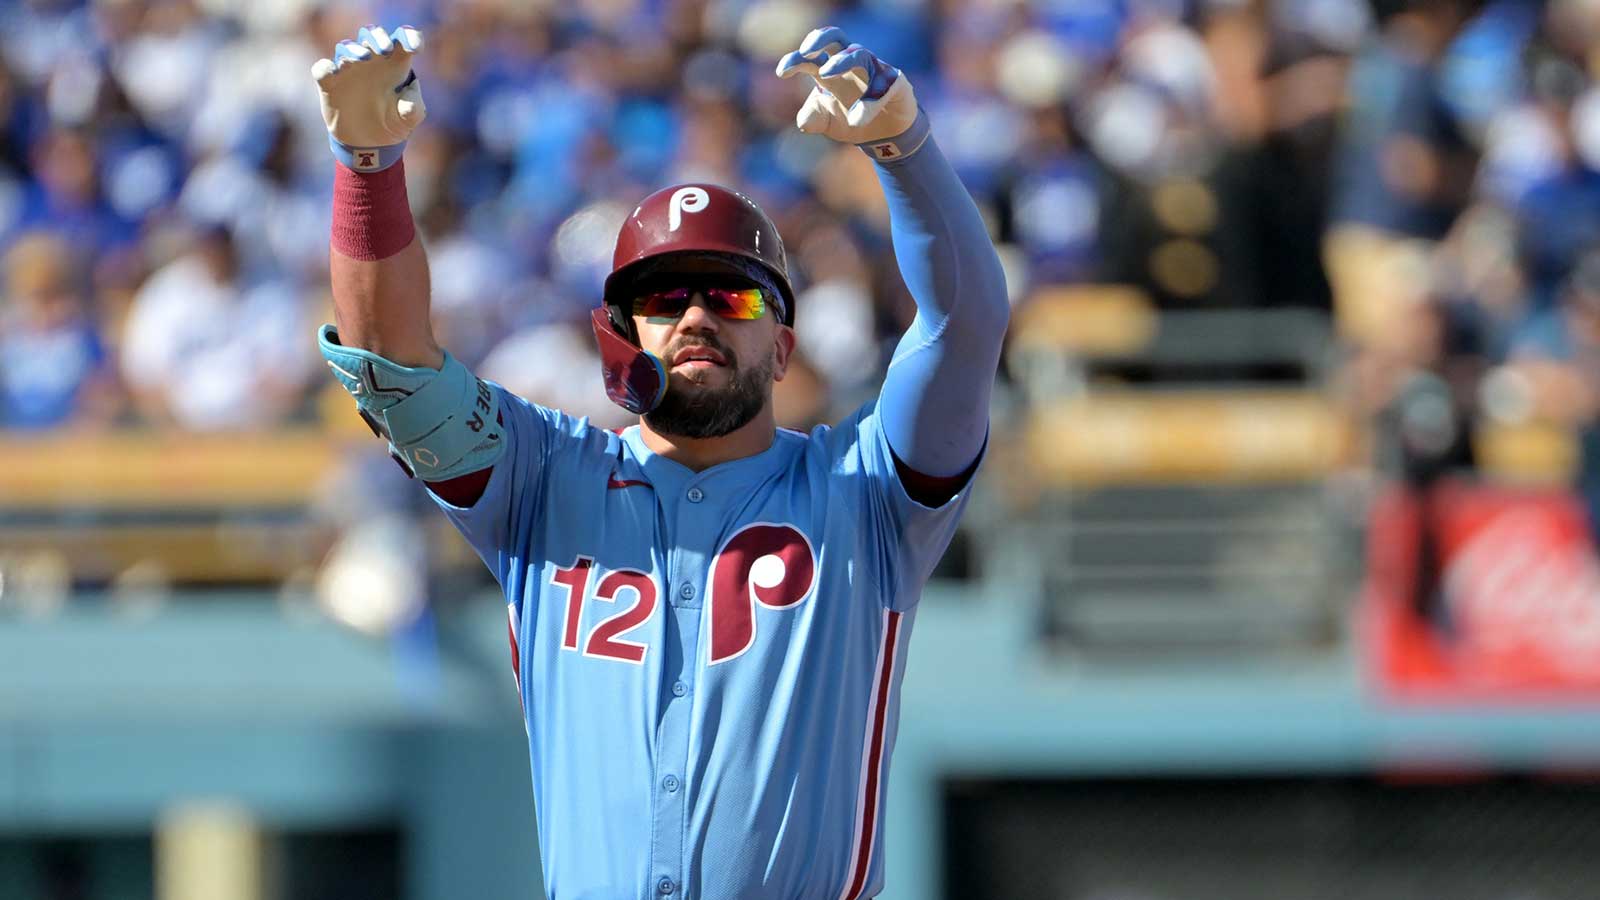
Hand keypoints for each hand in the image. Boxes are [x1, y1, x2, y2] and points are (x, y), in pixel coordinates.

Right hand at [312, 25, 425, 171]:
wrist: (369, 143)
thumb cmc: (394, 123)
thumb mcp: (409, 119)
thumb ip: (414, 109)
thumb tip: (408, 105)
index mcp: (395, 63)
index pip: (403, 40)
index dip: (410, 37)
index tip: (415, 48)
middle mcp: (372, 60)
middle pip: (372, 35)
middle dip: (378, 37)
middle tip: (386, 49)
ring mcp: (349, 69)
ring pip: (346, 47)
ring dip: (354, 50)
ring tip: (364, 58)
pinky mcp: (330, 84)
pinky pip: (322, 68)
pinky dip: (325, 68)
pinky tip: (332, 72)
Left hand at [776, 27, 920, 151]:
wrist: (886, 137)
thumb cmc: (852, 119)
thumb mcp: (827, 123)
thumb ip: (813, 119)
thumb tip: (803, 121)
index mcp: (830, 70)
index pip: (811, 57)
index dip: (796, 60)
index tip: (782, 71)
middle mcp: (851, 63)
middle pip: (836, 37)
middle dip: (819, 39)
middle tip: (806, 50)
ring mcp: (875, 69)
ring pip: (859, 54)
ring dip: (841, 62)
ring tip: (824, 76)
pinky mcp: (895, 82)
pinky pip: (882, 86)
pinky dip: (868, 103)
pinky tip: (857, 120)